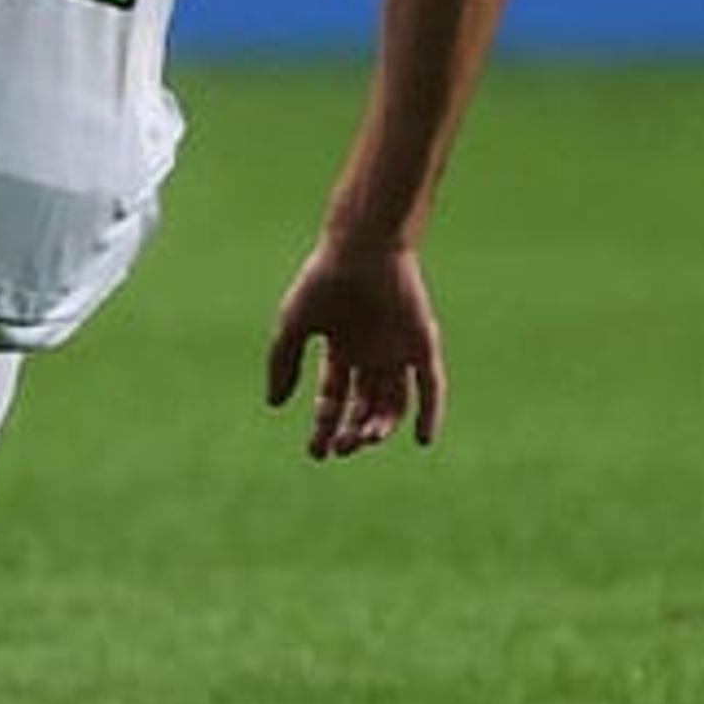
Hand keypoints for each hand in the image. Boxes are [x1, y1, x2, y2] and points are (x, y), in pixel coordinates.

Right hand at [263, 239, 445, 459]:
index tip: (316, 453)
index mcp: (341, 349)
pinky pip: (430, 386)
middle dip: (352, 431)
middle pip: (365, 406)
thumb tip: (274, 405)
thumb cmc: (323, 282)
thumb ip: (283, 363)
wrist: (361, 249)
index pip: (334, 398)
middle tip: (342, 447)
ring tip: (365, 439)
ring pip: (394, 402)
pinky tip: (423, 440)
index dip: (324, 426)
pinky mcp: (422, 344)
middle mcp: (371, 354)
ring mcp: (398, 350)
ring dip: (381, 426)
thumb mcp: (293, 326)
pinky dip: (430, 413)